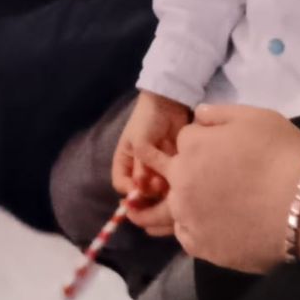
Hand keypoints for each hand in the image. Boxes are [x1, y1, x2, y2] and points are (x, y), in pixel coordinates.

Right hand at [112, 90, 190, 235]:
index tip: (139, 193)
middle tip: (158, 187)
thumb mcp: (139, 141)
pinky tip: (178, 180)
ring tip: (168, 181)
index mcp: (125, 162)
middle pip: (140, 193)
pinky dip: (174, 187)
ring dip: (162, 192)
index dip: (128, 193)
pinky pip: (171, 185)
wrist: (170, 105)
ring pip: (157, 192)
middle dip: (148, 195)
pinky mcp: (173, 169)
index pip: (121, 185)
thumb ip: (140, 165)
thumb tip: (141, 188)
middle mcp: (139, 169)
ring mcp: (156, 170)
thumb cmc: (148, 119)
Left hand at [164, 104, 299, 272]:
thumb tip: (197, 116)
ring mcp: (188, 216)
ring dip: (194, 200)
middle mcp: (180, 180)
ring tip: (228, 204)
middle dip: (197, 170)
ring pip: (179, 202)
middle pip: (178, 170)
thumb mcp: (255, 117)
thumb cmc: (283, 157)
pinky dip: (199, 228)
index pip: (187, 138)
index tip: (229, 152)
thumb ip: (218, 113)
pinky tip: (222, 225)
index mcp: (192, 145)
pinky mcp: (200, 247)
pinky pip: (187, 233)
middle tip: (230, 179)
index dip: (208, 142)